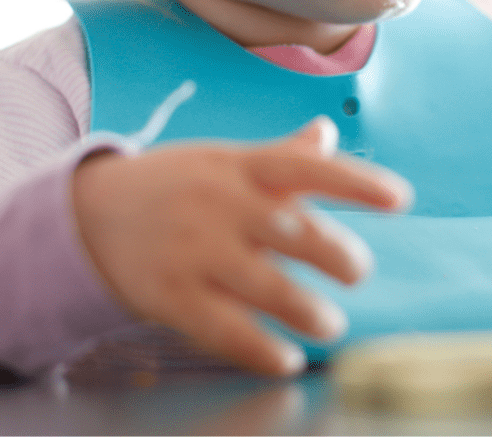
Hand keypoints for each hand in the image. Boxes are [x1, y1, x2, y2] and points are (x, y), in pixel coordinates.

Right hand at [70, 116, 412, 375]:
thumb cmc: (176, 183)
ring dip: (307, 310)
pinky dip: (261, 349)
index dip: (356, 182)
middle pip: (292, 229)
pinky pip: (224, 330)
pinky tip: (287, 358)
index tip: (401, 199)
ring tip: (329, 324)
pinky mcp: (171, 295)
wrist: (90, 213)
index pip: (306, 167)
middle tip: (358, 270)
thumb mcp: (224, 161)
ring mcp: (194, 251)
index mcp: (238, 166)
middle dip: (336, 254)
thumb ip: (281, 155)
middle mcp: (220, 204)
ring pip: (266, 286)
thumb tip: (328, 132)